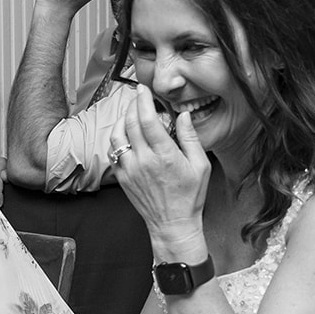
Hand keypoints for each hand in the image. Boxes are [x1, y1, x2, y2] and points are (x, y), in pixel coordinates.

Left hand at [110, 83, 209, 255]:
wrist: (172, 224)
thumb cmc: (190, 196)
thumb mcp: (201, 166)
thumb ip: (191, 138)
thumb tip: (183, 115)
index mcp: (165, 155)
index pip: (148, 120)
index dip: (143, 100)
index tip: (143, 89)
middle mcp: (144, 161)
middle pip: (130, 123)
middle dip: (132, 105)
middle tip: (137, 96)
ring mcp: (130, 170)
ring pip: (117, 136)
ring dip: (122, 120)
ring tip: (131, 114)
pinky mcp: (122, 178)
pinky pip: (114, 153)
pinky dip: (117, 139)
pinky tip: (126, 136)